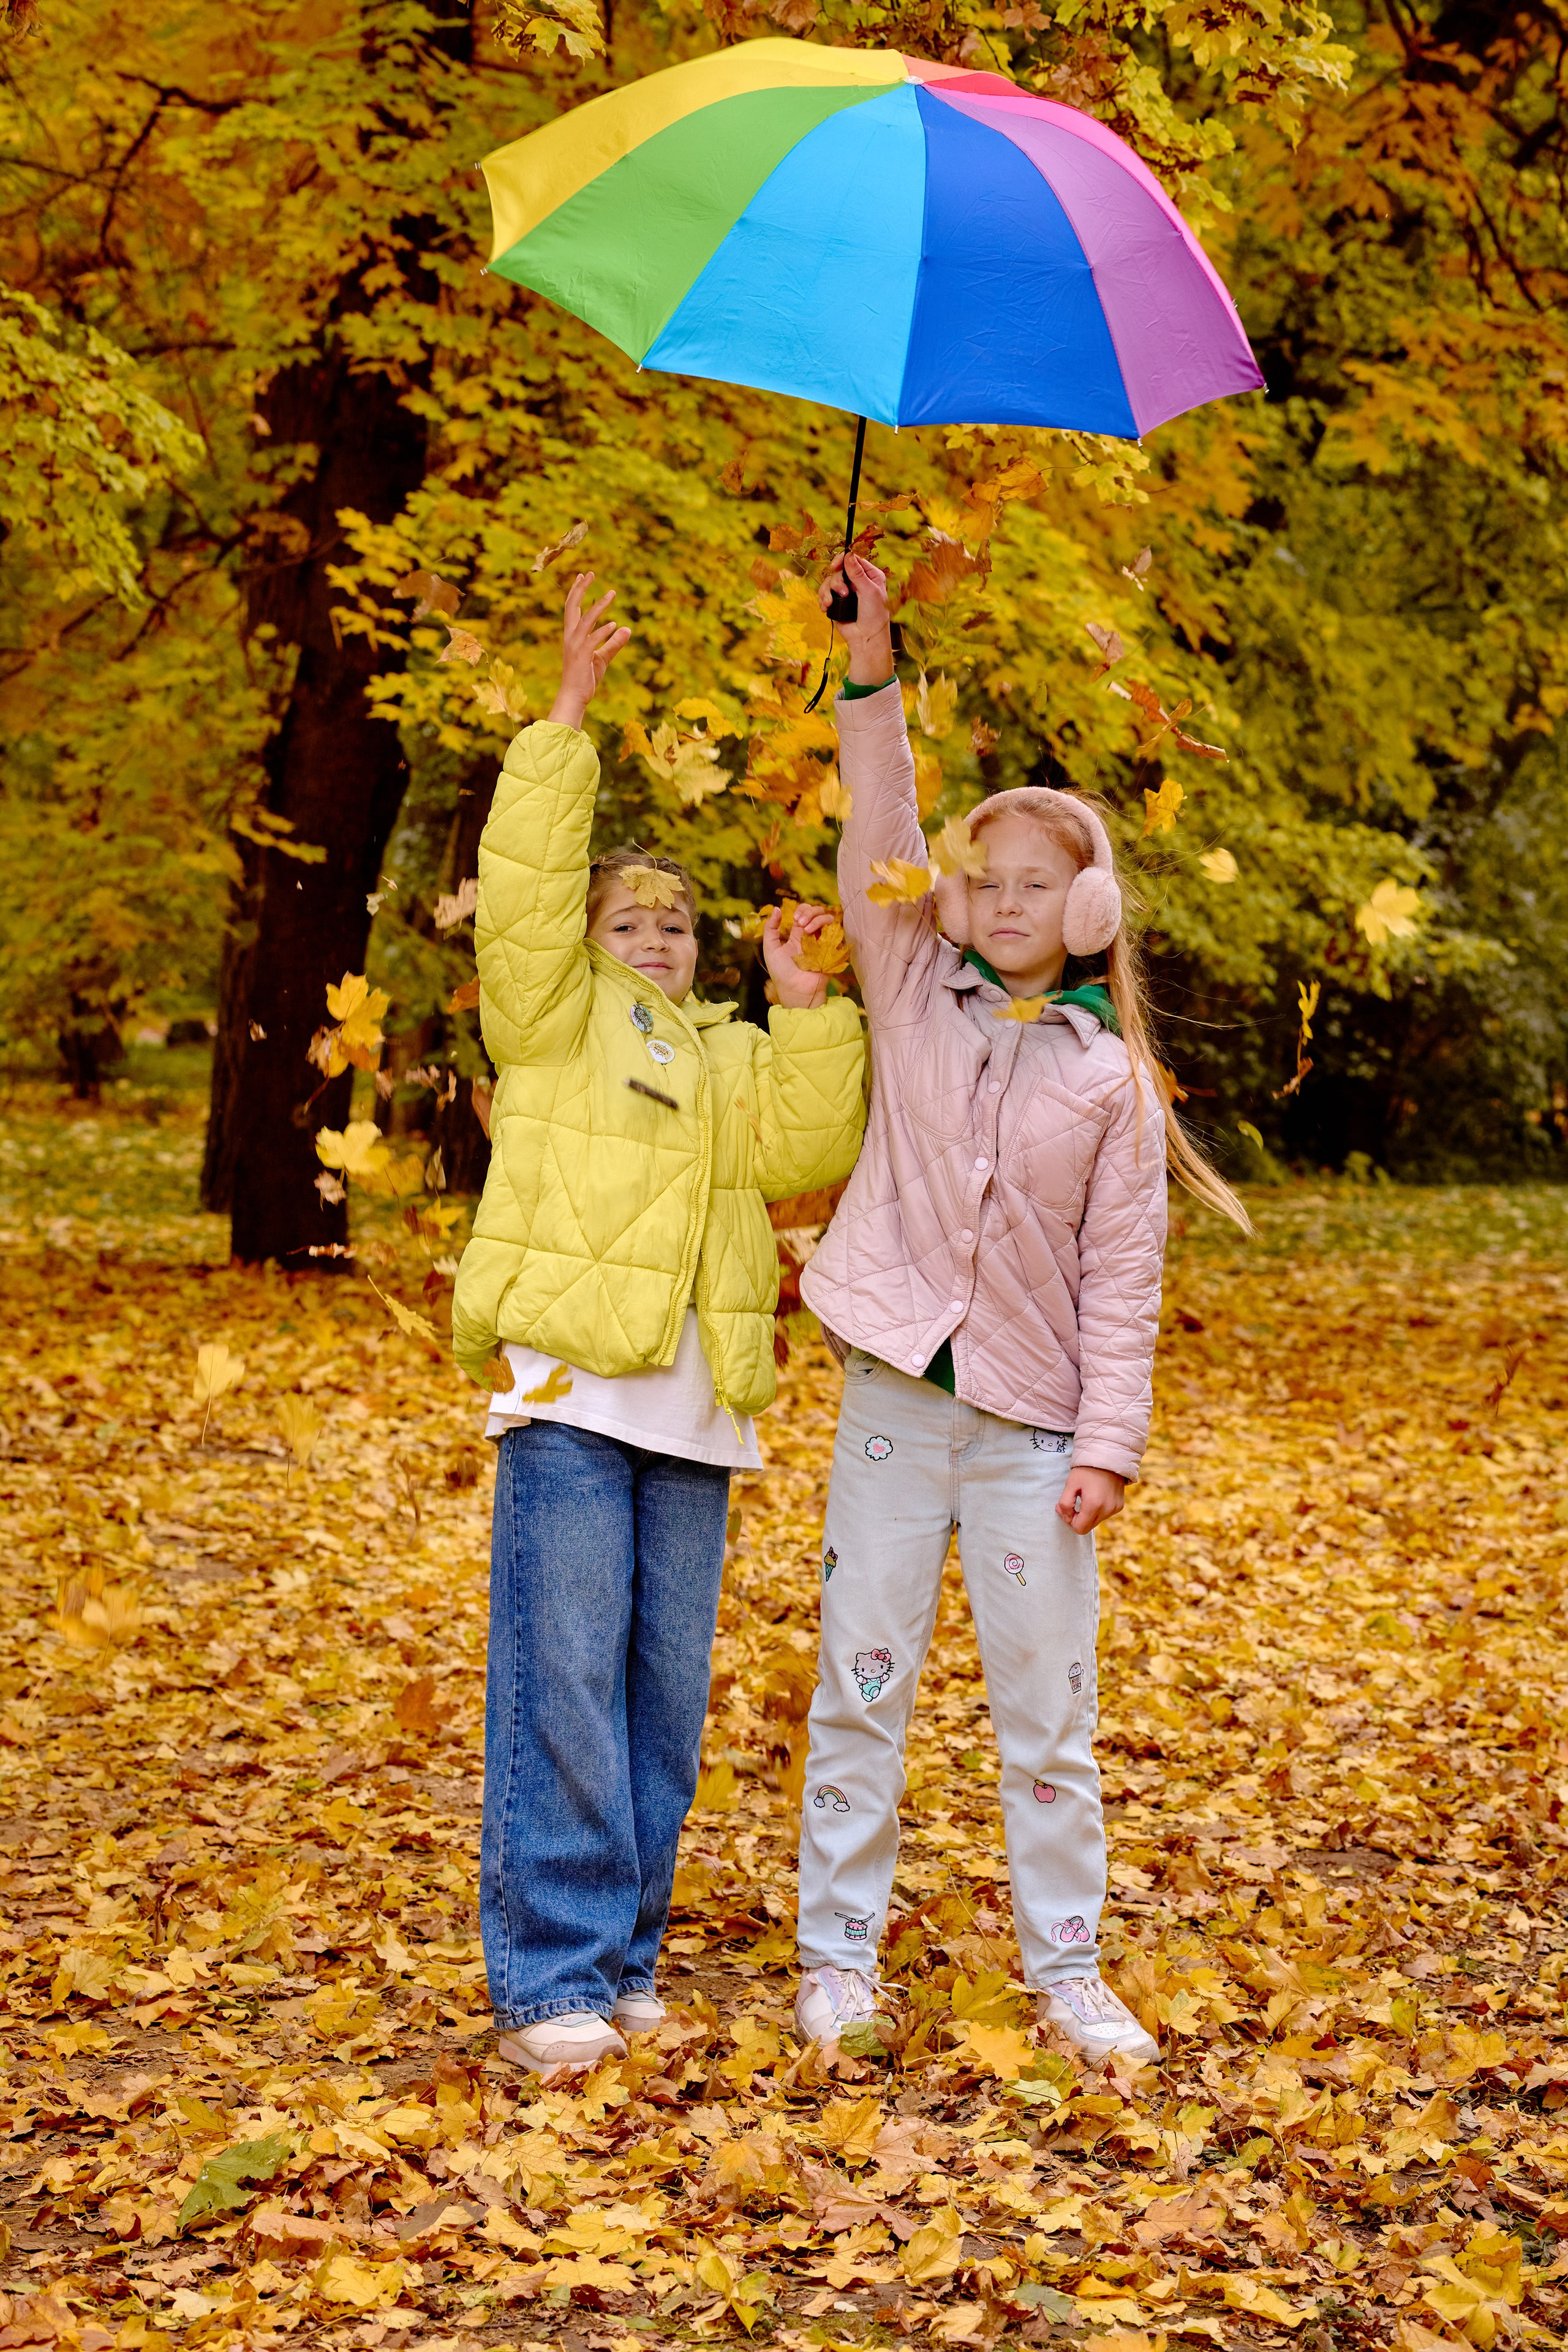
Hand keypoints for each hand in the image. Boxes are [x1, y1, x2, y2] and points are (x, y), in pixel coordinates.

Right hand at [548, 572, 630, 728]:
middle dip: (581, 589)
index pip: (572, 608)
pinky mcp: (582, 657)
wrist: (574, 697)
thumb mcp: (602, 658)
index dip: (576, 591)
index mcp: (572, 635)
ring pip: (586, 620)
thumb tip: (627, 628)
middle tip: (591, 573)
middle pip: (573, 606)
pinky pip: (593, 640)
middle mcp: (571, 637)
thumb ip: (614, 643)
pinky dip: (603, 632)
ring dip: (599, 606)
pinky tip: (615, 625)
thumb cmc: (585, 678)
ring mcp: (575, 646)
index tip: (583, 575)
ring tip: (612, 593)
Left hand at [763, 901, 831, 1009]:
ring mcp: (823, 942)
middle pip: (818, 912)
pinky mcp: (831, 950)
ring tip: (806, 928)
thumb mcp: (770, 948)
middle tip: (801, 922)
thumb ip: (770, 928)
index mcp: (798, 935)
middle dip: (810, 911)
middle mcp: (812, 937)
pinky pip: (836, 932)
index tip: (794, 918)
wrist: (795, 989)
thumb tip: (776, 908)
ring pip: (828, 919)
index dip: (801, 910)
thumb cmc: (781, 972)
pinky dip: (827, 927)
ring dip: (818, 918)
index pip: (804, 913)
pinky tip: (814, 934)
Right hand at [819, 550, 893, 686]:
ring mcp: (846, 591)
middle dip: (836, 582)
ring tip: (830, 603)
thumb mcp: (869, 591)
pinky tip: (826, 607)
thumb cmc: (874, 615)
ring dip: (827, 592)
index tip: (834, 566)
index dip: (842, 560)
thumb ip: (857, 573)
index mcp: (870, 575)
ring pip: (829, 582)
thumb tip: (848, 554)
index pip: (853, 560)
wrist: (865, 638)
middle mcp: (857, 581)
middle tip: (843, 594)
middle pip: (838, 570)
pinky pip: (824, 594)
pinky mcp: (837, 601)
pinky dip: (823, 599)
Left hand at [1056, 1465, 1125, 1533]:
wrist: (1108, 1456)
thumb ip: (1064, 1504)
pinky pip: (1105, 1514)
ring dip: (1088, 1514)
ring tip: (1086, 1496)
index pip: (1079, 1529)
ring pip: (1096, 1521)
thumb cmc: (1087, 1469)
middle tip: (1073, 1502)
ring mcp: (1115, 1508)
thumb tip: (1066, 1517)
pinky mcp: (1119, 1505)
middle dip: (1078, 1518)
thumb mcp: (1070, 1484)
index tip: (1066, 1507)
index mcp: (1094, 1505)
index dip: (1070, 1521)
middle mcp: (1107, 1510)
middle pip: (1088, 1527)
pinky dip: (1098, 1509)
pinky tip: (1096, 1495)